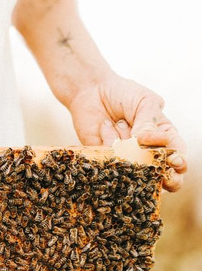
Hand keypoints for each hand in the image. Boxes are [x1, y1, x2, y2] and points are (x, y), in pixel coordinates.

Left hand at [67, 71, 186, 191]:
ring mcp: (127, 158)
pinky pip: (112, 160)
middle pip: (162, 175)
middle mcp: (147, 151)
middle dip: (164, 178)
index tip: (174, 161)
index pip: (178, 156)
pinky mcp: (108, 160)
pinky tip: (105, 125)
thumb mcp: (145, 101)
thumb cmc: (123, 94)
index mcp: (164, 137)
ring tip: (120, 121)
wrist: (92, 92)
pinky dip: (109, 139)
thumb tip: (146, 141)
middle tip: (157, 171)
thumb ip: (150, 121)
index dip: (179, 163)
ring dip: (127, 143)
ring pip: (134, 165)